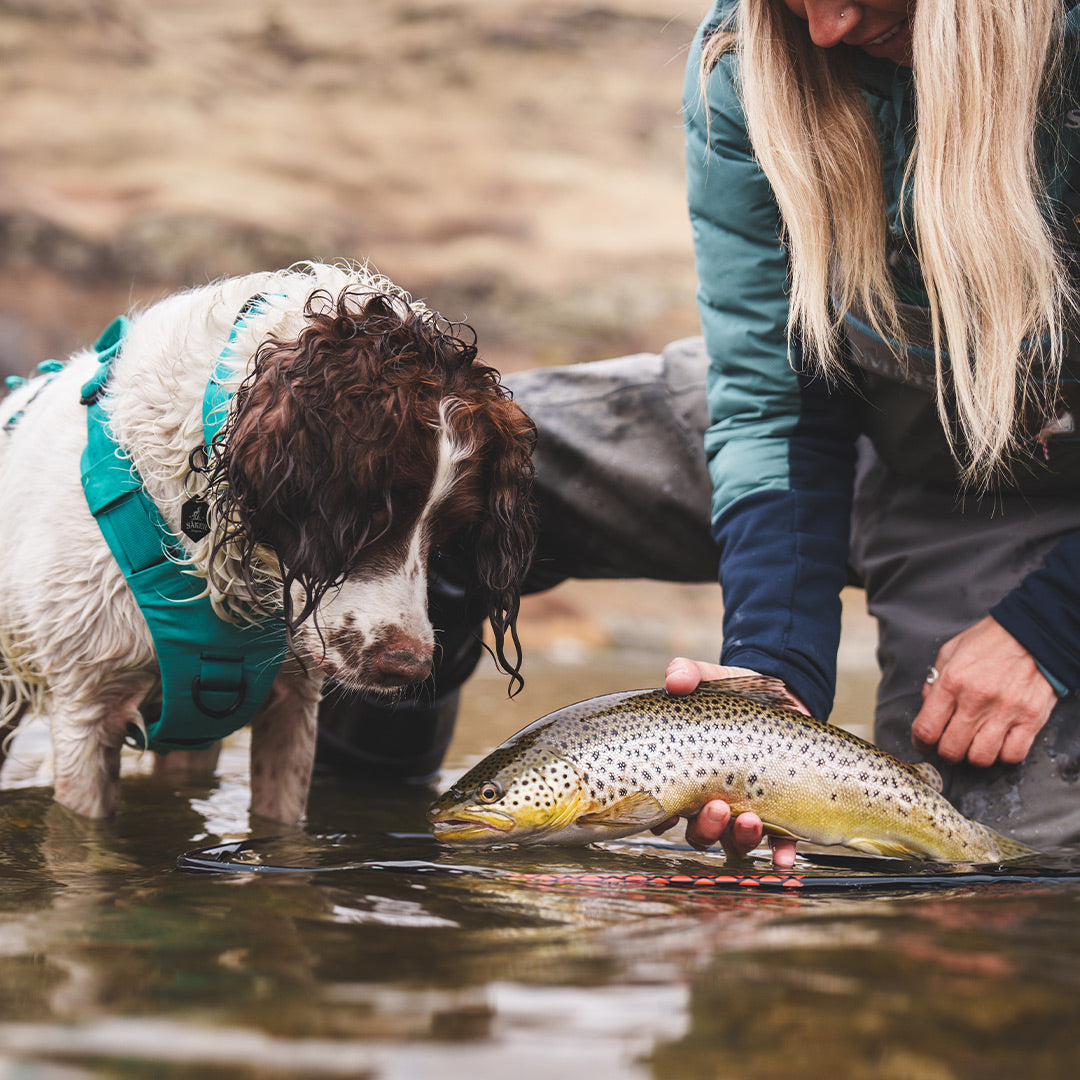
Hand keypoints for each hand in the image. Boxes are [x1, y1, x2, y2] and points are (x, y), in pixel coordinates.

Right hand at [653, 657, 807, 868]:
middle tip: (715, 806)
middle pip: (700, 831)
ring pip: (736, 841)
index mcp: (688, 777)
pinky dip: (782, 855)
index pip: (665, 808)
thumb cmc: (735, 696)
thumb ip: (688, 673)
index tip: (665, 811)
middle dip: (706, 827)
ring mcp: (747, 809)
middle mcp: (713, 801)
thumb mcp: (710, 680)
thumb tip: (674, 678)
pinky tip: (785, 858)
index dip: (660, 817)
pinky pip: (781, 843)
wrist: (782, 700)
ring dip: (741, 838)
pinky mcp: (784, 812)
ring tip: (751, 820)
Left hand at [912, 617, 1057, 766]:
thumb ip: (934, 681)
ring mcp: (1005, 711)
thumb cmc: (989, 641)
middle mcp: (976, 700)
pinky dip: (1003, 754)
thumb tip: (926, 707)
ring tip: (974, 743)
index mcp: (952, 682)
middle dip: (945, 751)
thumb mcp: (950, 652)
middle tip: (949, 744)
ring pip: (981, 757)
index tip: (924, 745)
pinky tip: (999, 741)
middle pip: (951, 749)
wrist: (1032, 632)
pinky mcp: (1031, 719)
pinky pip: (1012, 755)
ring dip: (973, 755)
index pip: (926, 729)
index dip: (921, 743)